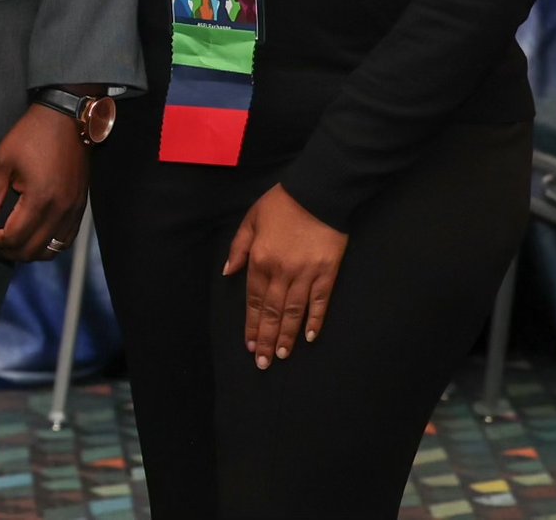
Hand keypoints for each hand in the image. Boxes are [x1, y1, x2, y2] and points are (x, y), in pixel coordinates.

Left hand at [0, 104, 87, 261]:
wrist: (66, 120)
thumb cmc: (30, 136)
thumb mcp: (1, 163)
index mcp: (40, 199)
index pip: (14, 238)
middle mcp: (61, 210)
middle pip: (32, 251)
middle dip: (7, 251)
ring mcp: (74, 211)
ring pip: (50, 251)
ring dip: (27, 252)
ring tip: (8, 239)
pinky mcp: (80, 208)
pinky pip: (65, 241)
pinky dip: (46, 245)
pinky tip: (31, 235)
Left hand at [224, 183, 346, 366]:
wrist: (318, 193)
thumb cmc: (281, 204)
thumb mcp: (250, 220)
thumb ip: (239, 248)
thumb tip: (228, 272)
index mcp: (260, 259)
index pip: (253, 300)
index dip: (251, 324)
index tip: (249, 345)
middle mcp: (281, 271)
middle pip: (271, 311)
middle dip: (266, 339)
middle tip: (263, 363)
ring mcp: (306, 274)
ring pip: (293, 312)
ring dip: (286, 336)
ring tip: (281, 357)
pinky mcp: (327, 273)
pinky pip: (320, 302)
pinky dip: (314, 320)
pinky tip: (309, 337)